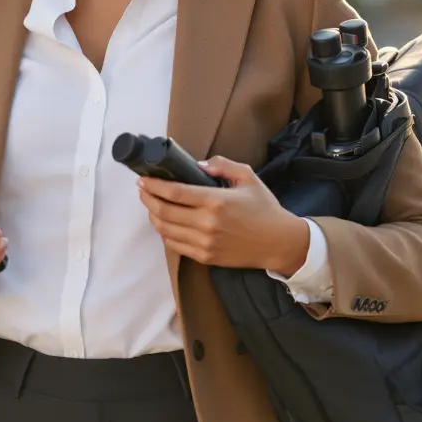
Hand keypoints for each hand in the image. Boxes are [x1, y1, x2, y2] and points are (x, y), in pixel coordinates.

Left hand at [137, 156, 311, 273]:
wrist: (278, 243)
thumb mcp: (248, 178)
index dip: (154, 185)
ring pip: (166, 230)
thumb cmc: (264, 209)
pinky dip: (164, 233)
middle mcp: (207, 223)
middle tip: (142, 190)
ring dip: (152, 216)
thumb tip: (198, 164)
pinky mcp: (205, 257)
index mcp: (216, 201)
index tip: (142, 179)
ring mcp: (204, 242)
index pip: (174, 192)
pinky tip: (164, 223)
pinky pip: (175, 245)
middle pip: (164, 211)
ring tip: (150, 205)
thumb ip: (223, 165)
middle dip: (147, 199)